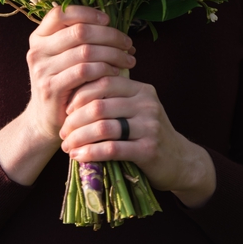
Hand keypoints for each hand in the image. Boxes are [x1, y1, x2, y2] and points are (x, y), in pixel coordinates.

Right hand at [0, 4, 134, 184]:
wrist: (46, 120)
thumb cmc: (66, 83)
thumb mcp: (67, 57)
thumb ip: (81, 39)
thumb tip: (112, 24)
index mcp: (40, 37)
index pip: (61, 12)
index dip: (87, 12)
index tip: (108, 20)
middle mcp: (37, 50)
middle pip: (80, 31)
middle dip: (110, 35)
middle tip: (128, 44)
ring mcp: (42, 69)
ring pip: (86, 51)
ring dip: (113, 53)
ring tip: (129, 60)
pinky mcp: (51, 88)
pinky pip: (85, 71)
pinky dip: (105, 69)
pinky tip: (116, 73)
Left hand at [60, 75, 217, 207]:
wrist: (180, 161)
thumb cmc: (149, 134)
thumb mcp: (138, 110)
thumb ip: (115, 100)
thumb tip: (72, 95)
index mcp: (143, 90)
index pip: (104, 82)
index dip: (80, 95)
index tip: (67, 110)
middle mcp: (148, 104)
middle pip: (99, 106)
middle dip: (74, 120)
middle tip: (63, 132)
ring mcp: (150, 127)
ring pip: (103, 127)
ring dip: (78, 138)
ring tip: (67, 146)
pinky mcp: (149, 150)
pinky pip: (111, 149)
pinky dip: (90, 153)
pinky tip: (78, 156)